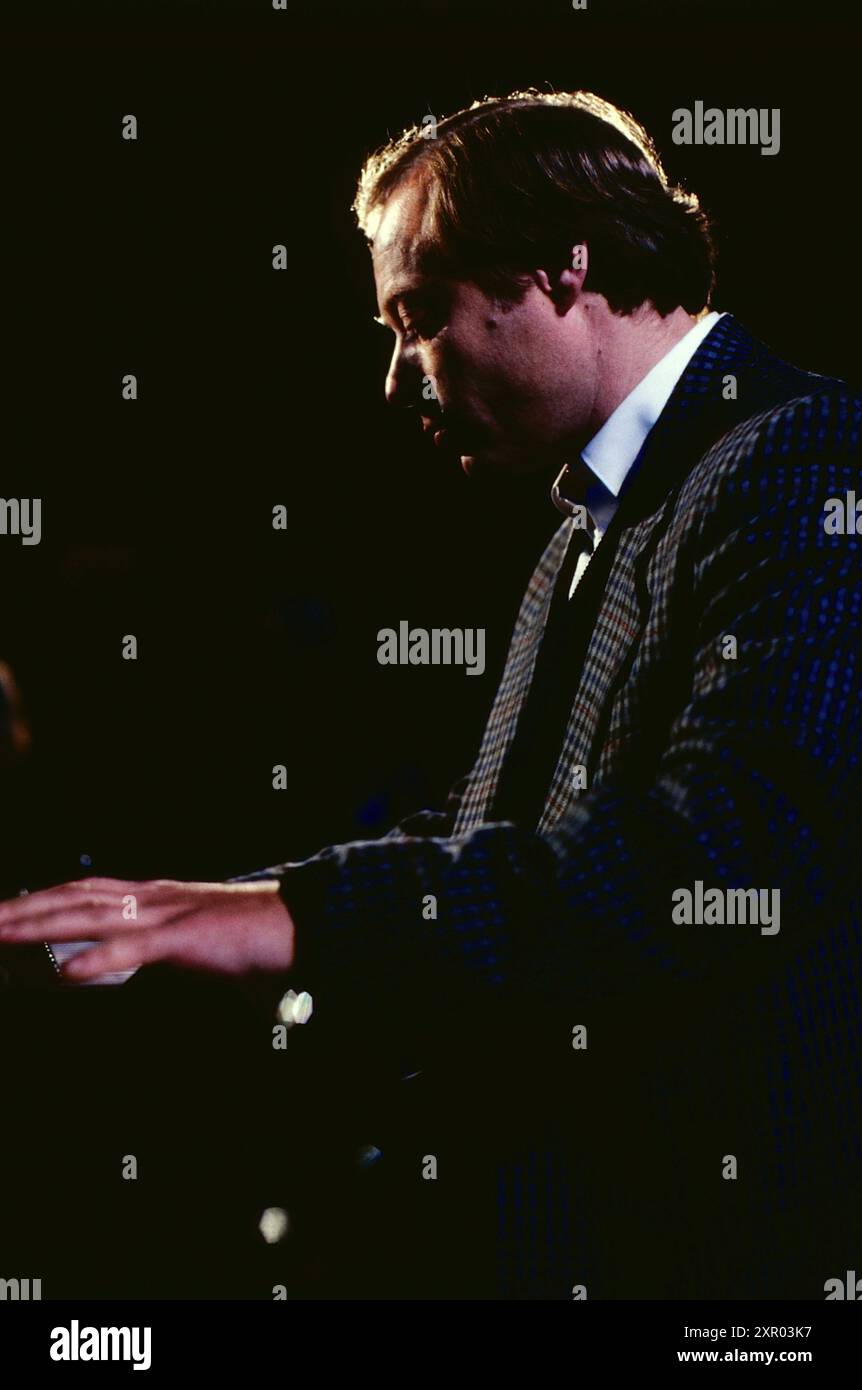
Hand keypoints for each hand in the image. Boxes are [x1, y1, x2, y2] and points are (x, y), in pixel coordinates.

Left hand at [0, 877, 294, 981]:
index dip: (40, 899)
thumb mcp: (195, 943)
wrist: (304, 924)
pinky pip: (136, 948)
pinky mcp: (189, 938)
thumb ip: (159, 951)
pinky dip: (98, 960)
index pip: (83, 892)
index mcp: (154, 898)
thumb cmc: (254, 940)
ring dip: (39, 926)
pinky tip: (66, 975)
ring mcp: (169, 914)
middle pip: (72, 898)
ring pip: (90, 917)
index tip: (5, 910)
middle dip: (21, 908)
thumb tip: (127, 966)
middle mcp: (153, 898)